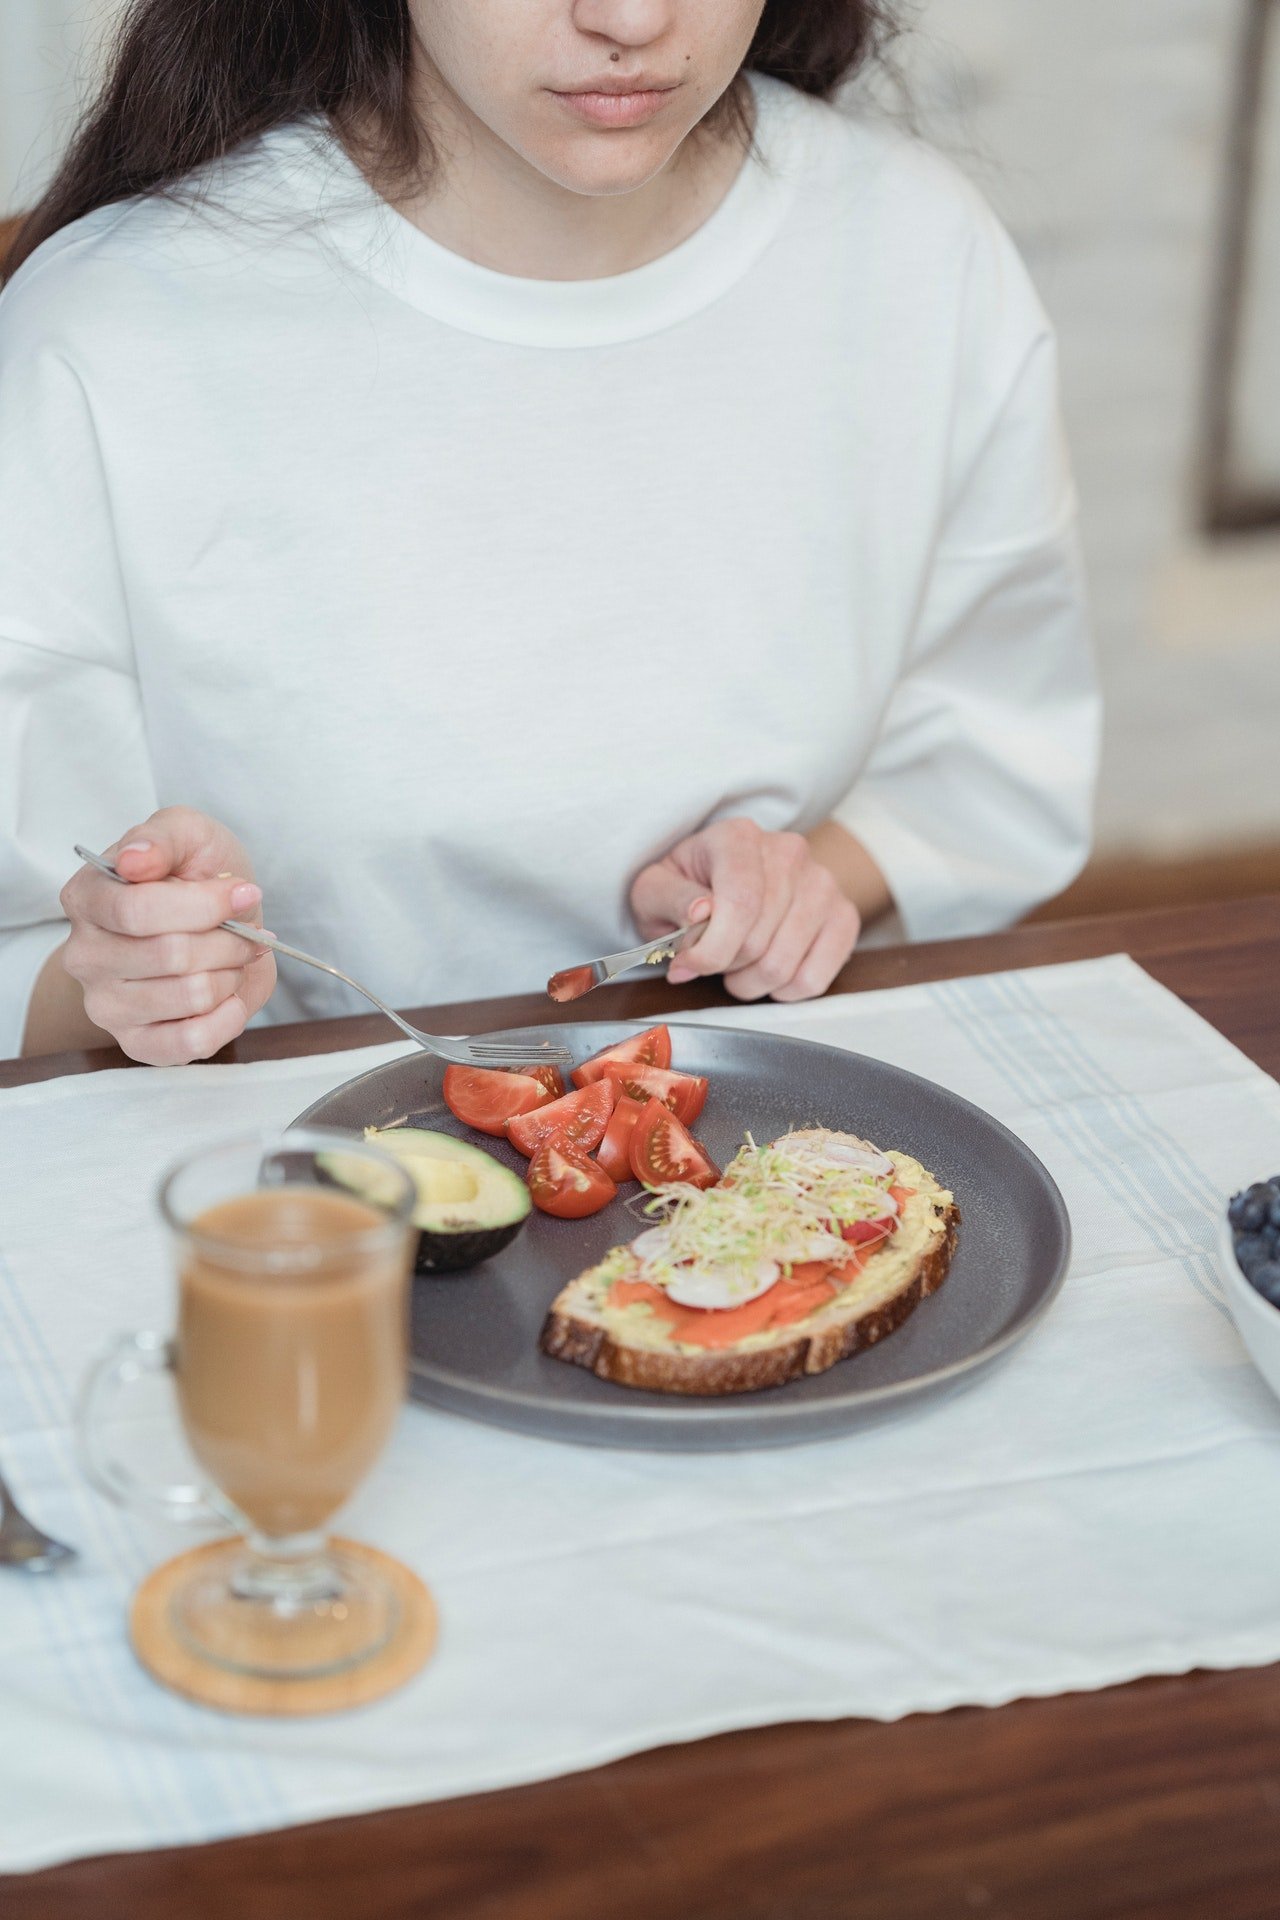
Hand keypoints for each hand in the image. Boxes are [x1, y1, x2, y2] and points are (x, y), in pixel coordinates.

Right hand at [60, 807, 276, 1063]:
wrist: (212, 925)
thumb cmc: (194, 875)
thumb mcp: (186, 833)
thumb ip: (161, 838)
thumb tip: (135, 861)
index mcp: (86, 898)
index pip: (138, 911)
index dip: (204, 905)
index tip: (242, 893)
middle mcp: (84, 955)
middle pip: (170, 956)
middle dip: (227, 939)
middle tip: (243, 930)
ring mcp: (106, 1004)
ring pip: (190, 996)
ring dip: (230, 972)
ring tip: (229, 957)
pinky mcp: (137, 1042)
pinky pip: (191, 1043)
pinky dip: (228, 1017)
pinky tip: (230, 995)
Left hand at [629, 818, 861, 1002]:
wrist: (728, 878)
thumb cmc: (687, 887)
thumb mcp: (655, 888)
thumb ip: (670, 899)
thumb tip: (701, 912)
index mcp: (739, 837)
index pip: (740, 902)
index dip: (712, 949)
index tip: (688, 964)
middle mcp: (789, 852)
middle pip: (758, 942)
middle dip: (725, 966)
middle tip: (712, 958)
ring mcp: (823, 884)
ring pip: (784, 966)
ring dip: (750, 982)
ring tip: (737, 965)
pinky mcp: (844, 916)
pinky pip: (814, 980)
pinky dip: (783, 991)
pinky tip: (767, 971)